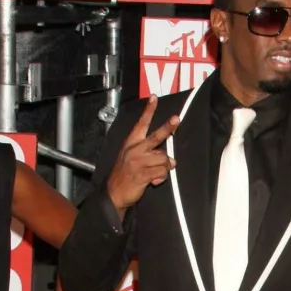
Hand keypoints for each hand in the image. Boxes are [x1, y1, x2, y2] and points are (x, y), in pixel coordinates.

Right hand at [106, 95, 179, 211]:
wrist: (114, 192)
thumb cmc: (125, 173)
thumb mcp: (132, 158)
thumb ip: (151, 155)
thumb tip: (171, 160)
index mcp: (131, 142)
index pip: (141, 123)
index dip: (148, 110)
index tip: (154, 98)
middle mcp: (135, 150)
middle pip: (156, 136)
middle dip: (167, 128)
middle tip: (176, 119)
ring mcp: (139, 162)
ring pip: (164, 158)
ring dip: (164, 167)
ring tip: (157, 173)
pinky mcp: (143, 174)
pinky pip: (162, 172)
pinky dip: (162, 177)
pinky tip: (154, 181)